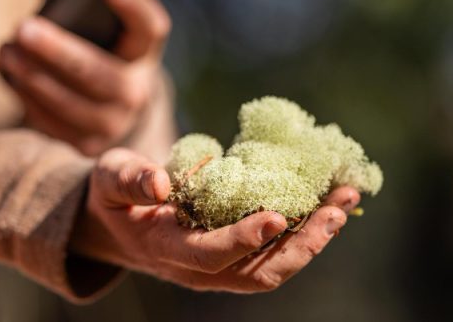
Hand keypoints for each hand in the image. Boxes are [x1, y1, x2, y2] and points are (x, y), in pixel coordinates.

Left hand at [0, 0, 169, 155]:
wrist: (111, 108)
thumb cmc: (98, 52)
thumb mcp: (100, 27)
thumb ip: (80, 2)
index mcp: (144, 54)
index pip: (150, 28)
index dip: (135, 6)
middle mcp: (136, 92)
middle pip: (98, 73)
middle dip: (58, 51)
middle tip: (23, 29)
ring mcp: (113, 123)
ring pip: (70, 103)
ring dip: (32, 77)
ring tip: (4, 52)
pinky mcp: (86, 145)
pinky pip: (51, 123)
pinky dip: (26, 98)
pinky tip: (8, 75)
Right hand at [70, 148, 359, 291]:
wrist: (114, 224)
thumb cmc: (112, 196)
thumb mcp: (108, 179)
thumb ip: (129, 179)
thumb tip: (159, 183)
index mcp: (166, 248)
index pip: (210, 254)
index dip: (243, 239)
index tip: (277, 216)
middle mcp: (198, 268)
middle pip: (258, 272)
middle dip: (302, 245)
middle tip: (335, 209)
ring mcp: (219, 266)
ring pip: (274, 267)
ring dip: (313, 238)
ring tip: (344, 201)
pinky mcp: (233, 254)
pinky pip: (274, 251)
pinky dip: (305, 230)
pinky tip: (327, 202)